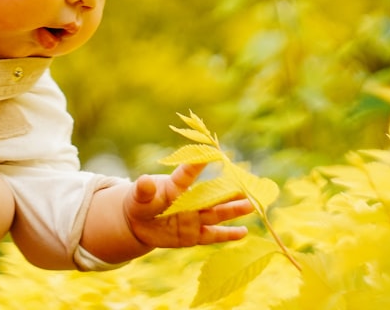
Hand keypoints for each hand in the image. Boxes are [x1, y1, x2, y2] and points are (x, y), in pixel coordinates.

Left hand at [123, 163, 252, 248]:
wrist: (139, 223)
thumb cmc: (141, 202)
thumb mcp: (138, 196)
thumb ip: (143, 190)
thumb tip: (144, 180)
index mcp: (175, 187)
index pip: (186, 174)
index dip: (197, 164)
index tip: (213, 153)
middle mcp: (189, 201)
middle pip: (211, 195)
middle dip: (228, 191)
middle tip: (248, 184)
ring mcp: (193, 218)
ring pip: (216, 214)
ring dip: (233, 210)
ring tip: (251, 204)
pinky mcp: (194, 235)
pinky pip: (212, 236)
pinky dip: (227, 235)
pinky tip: (244, 232)